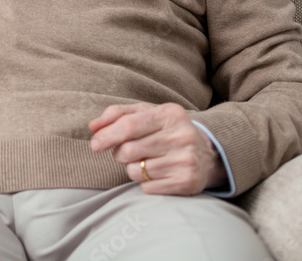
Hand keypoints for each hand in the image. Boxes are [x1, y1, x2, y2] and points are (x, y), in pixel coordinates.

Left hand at [89, 102, 226, 195]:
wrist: (208, 153)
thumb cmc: (166, 130)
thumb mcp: (147, 113)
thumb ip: (118, 114)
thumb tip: (93, 126)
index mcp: (170, 114)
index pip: (129, 125)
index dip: (107, 135)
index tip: (95, 144)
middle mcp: (182, 136)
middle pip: (128, 150)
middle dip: (119, 153)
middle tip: (127, 152)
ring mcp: (186, 160)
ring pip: (135, 170)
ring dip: (132, 168)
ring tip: (147, 161)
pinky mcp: (187, 182)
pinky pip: (147, 187)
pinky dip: (145, 182)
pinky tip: (159, 173)